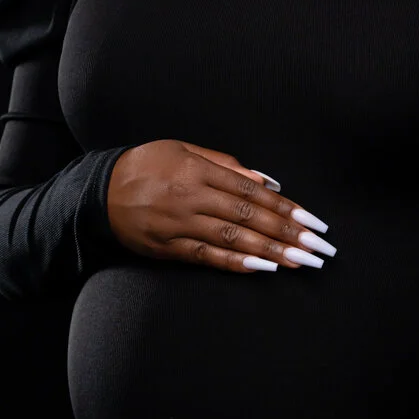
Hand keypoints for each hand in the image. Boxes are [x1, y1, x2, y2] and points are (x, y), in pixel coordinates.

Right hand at [106, 140, 334, 273]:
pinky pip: (207, 257)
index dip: (286, 208)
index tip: (314, 221)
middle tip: (320, 247)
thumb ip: (227, 164)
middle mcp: (191, 196)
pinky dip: (236, 264)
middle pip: (249, 217)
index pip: (252, 191)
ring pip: (233, 239)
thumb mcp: (184, 149)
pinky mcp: (168, 247)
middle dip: (289, 233)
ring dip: (272, 252)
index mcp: (198, 170)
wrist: (97, 191)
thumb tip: (269, 183)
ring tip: (302, 262)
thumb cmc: (147, 165)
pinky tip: (263, 269)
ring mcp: (179, 224)